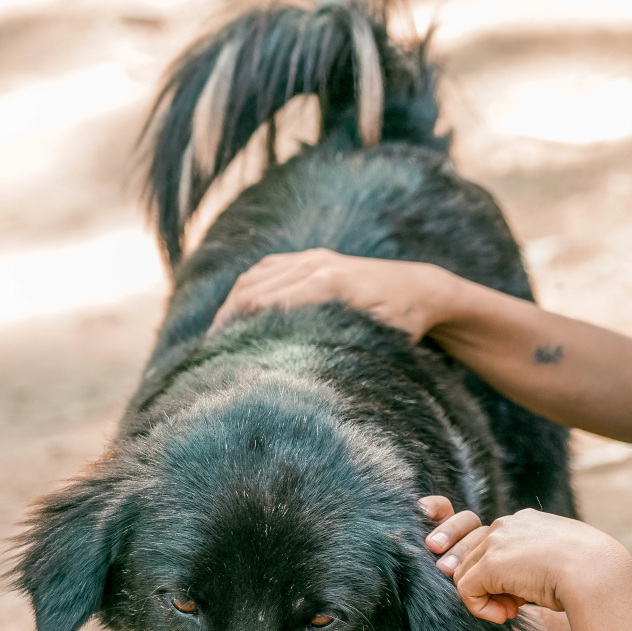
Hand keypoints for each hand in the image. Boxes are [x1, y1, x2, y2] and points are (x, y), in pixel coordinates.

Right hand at [215, 249, 461, 339]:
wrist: (422, 289)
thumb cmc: (403, 323)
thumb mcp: (376, 342)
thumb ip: (341, 349)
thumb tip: (300, 373)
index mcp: (328, 284)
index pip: (266, 304)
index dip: (239, 328)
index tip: (222, 354)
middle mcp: (316, 264)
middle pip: (253, 290)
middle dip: (228, 318)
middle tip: (210, 351)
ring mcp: (313, 257)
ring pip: (255, 276)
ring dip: (233, 302)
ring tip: (217, 333)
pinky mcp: (313, 258)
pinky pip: (268, 268)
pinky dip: (249, 286)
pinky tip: (238, 308)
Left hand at [420, 501, 629, 622]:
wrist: (597, 572)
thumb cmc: (589, 572)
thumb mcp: (559, 560)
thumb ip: (534, 563)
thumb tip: (519, 585)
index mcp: (525, 520)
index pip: (493, 546)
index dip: (501, 575)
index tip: (521, 595)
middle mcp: (507, 524)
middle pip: (474, 559)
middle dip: (491, 587)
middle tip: (515, 607)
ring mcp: (496, 541)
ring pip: (466, 574)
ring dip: (486, 599)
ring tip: (513, 611)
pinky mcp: (490, 564)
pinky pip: (466, 591)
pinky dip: (481, 609)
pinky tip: (507, 616)